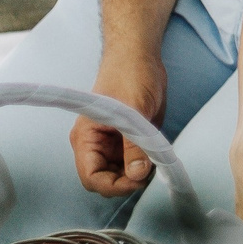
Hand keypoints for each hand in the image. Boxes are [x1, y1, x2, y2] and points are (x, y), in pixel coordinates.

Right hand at [72, 51, 165, 197]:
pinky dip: (145, 166)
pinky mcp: (128, 143)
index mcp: (86, 138)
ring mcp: (112, 145)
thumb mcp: (135, 110)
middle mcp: (95, 146)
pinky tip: (156, 156)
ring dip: (138, 176)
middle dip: (127, 183)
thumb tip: (138, 174)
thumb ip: (135, 145)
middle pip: (105, 181)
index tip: (138, 179)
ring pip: (121, 176)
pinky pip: (134, 165)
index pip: (92, 178)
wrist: (140, 57)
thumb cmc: (130, 75)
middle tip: (150, 171)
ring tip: (155, 160)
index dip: (114, 185)